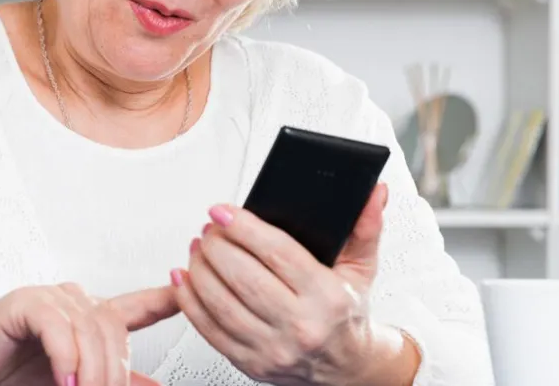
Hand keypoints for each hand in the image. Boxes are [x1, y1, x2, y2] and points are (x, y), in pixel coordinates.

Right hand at [0, 282, 180, 385]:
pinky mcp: (25, 303)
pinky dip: (65, 358)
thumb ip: (112, 380)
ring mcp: (50, 298)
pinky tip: (64, 380)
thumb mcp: (73, 382)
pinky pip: (58, 328)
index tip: (191, 293)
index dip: (167, 299)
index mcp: (89, 314)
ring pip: (91, 331)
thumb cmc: (12, 373)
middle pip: (116, 331)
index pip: (137, 305)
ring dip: (92, 372)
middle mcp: (74, 300)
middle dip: (115, 373)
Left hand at [171, 182, 414, 385]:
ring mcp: (274, 349)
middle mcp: (301, 327)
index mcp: (328, 298)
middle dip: (217, 246)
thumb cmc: (346, 312)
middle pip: (244, 278)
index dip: (244, 228)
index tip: (222, 211)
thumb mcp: (361, 268)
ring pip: (221, 304)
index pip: (279, 254)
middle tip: (208, 229)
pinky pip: (209, 330)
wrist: (346, 368)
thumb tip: (374, 191)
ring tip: (197, 248)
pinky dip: (189, 301)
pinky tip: (184, 278)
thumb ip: (366, 227)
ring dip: (200, 270)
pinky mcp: (250, 364)